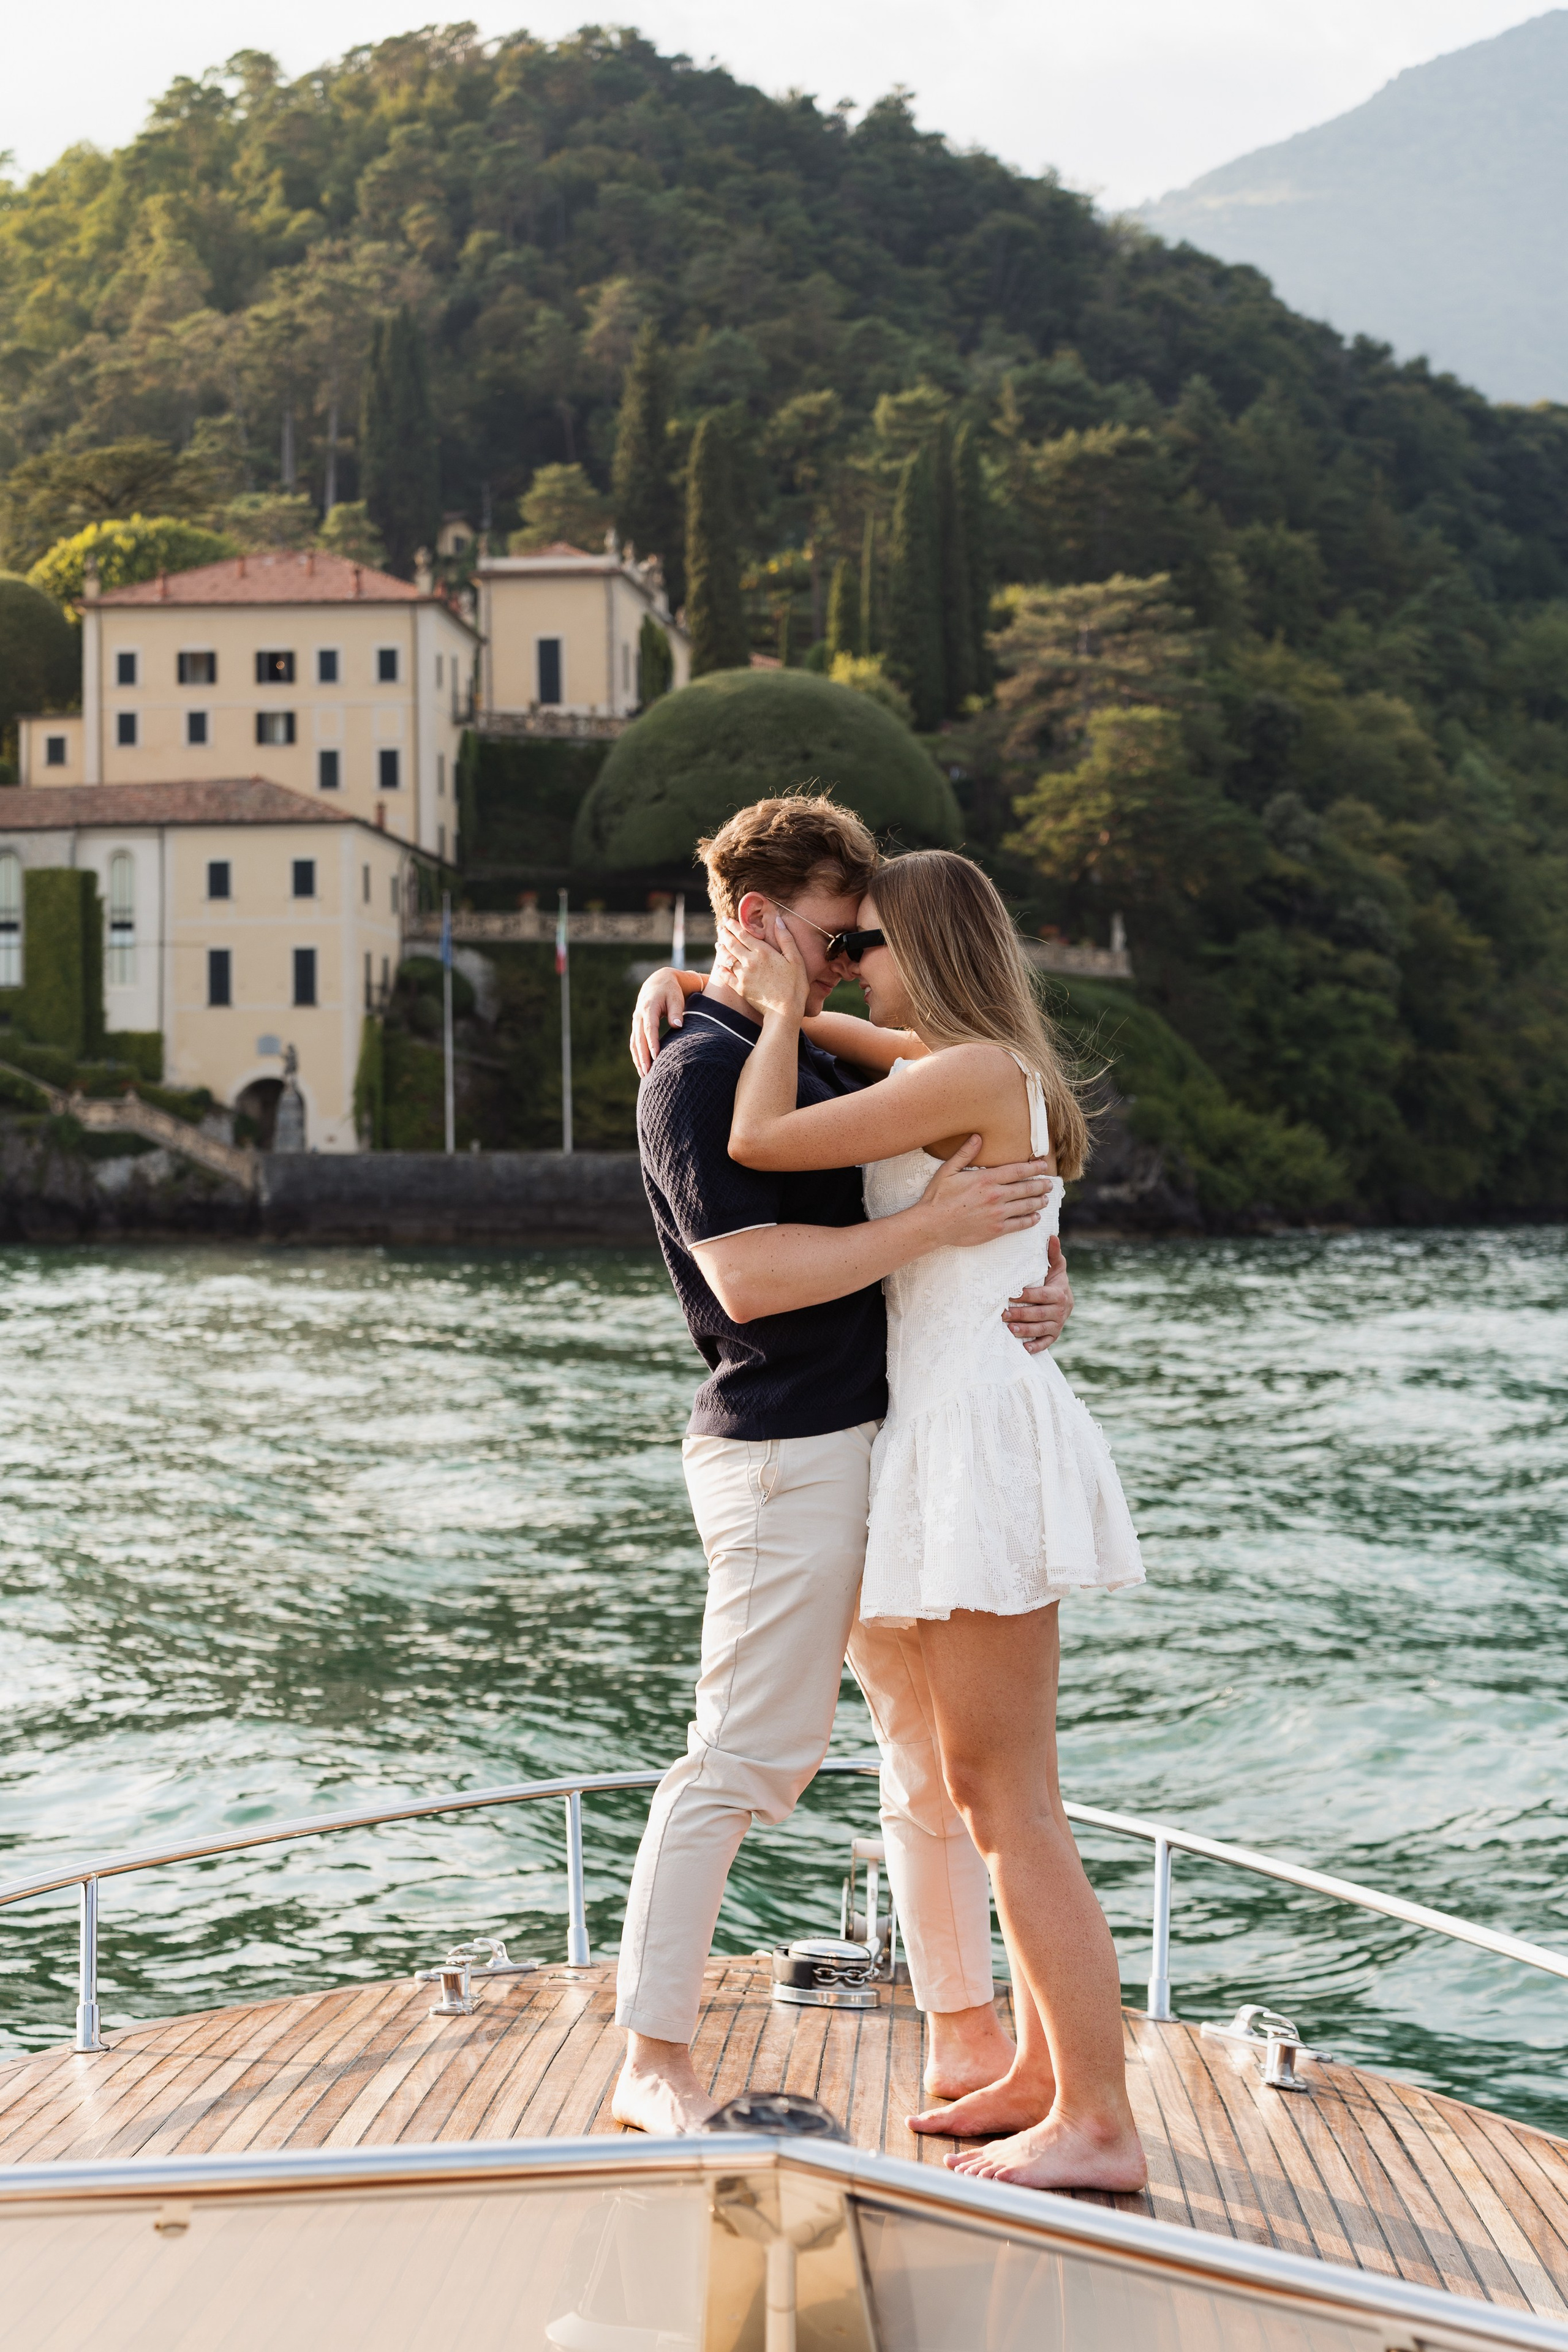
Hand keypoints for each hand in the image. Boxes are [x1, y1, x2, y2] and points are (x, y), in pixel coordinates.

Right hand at [630, 968, 687, 1076]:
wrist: (658, 982)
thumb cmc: (670, 990)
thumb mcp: (675, 998)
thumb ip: (676, 1012)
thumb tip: (678, 1026)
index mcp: (648, 1007)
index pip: (649, 1028)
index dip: (652, 1043)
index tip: (656, 1056)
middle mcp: (639, 1015)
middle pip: (639, 1039)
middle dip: (643, 1056)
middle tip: (647, 1072)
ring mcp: (636, 1021)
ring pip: (634, 1043)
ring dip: (638, 1059)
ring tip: (644, 1075)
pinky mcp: (636, 1025)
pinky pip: (634, 1042)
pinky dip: (636, 1054)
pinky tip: (641, 1066)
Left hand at [718, 914, 809, 1022]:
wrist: (785, 1011)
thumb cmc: (795, 985)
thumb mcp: (796, 959)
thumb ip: (786, 939)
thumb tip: (778, 920)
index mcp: (763, 952)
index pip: (743, 934)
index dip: (733, 925)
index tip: (727, 919)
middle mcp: (750, 961)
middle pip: (732, 944)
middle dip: (724, 933)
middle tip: (720, 927)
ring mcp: (743, 975)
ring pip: (727, 958)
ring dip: (721, 949)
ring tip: (717, 943)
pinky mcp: (740, 988)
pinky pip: (726, 977)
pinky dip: (721, 970)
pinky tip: (718, 967)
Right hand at [918, 1136, 1048, 1249]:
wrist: (932, 1225)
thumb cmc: (938, 1197)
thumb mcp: (948, 1170)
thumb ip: (965, 1153)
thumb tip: (978, 1137)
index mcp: (986, 1179)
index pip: (1017, 1170)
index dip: (1033, 1167)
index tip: (1043, 1165)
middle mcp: (996, 1196)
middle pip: (1026, 1188)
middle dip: (1041, 1185)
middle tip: (1049, 1183)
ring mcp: (997, 1214)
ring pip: (1026, 1206)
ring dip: (1039, 1201)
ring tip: (1046, 1199)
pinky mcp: (996, 1229)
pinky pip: (1019, 1225)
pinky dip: (1030, 1220)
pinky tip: (1035, 1217)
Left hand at [1002, 1234, 1072, 1354]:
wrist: (1066, 1299)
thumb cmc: (1054, 1280)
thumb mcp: (1056, 1266)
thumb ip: (1052, 1254)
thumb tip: (1051, 1236)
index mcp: (1060, 1294)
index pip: (1044, 1296)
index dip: (1029, 1296)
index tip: (1013, 1295)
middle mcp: (1060, 1311)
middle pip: (1040, 1314)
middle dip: (1022, 1315)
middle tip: (1003, 1314)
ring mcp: (1057, 1324)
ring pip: (1041, 1330)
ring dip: (1026, 1331)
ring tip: (1010, 1329)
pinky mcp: (1054, 1335)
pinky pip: (1046, 1343)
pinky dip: (1036, 1347)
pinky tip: (1023, 1348)